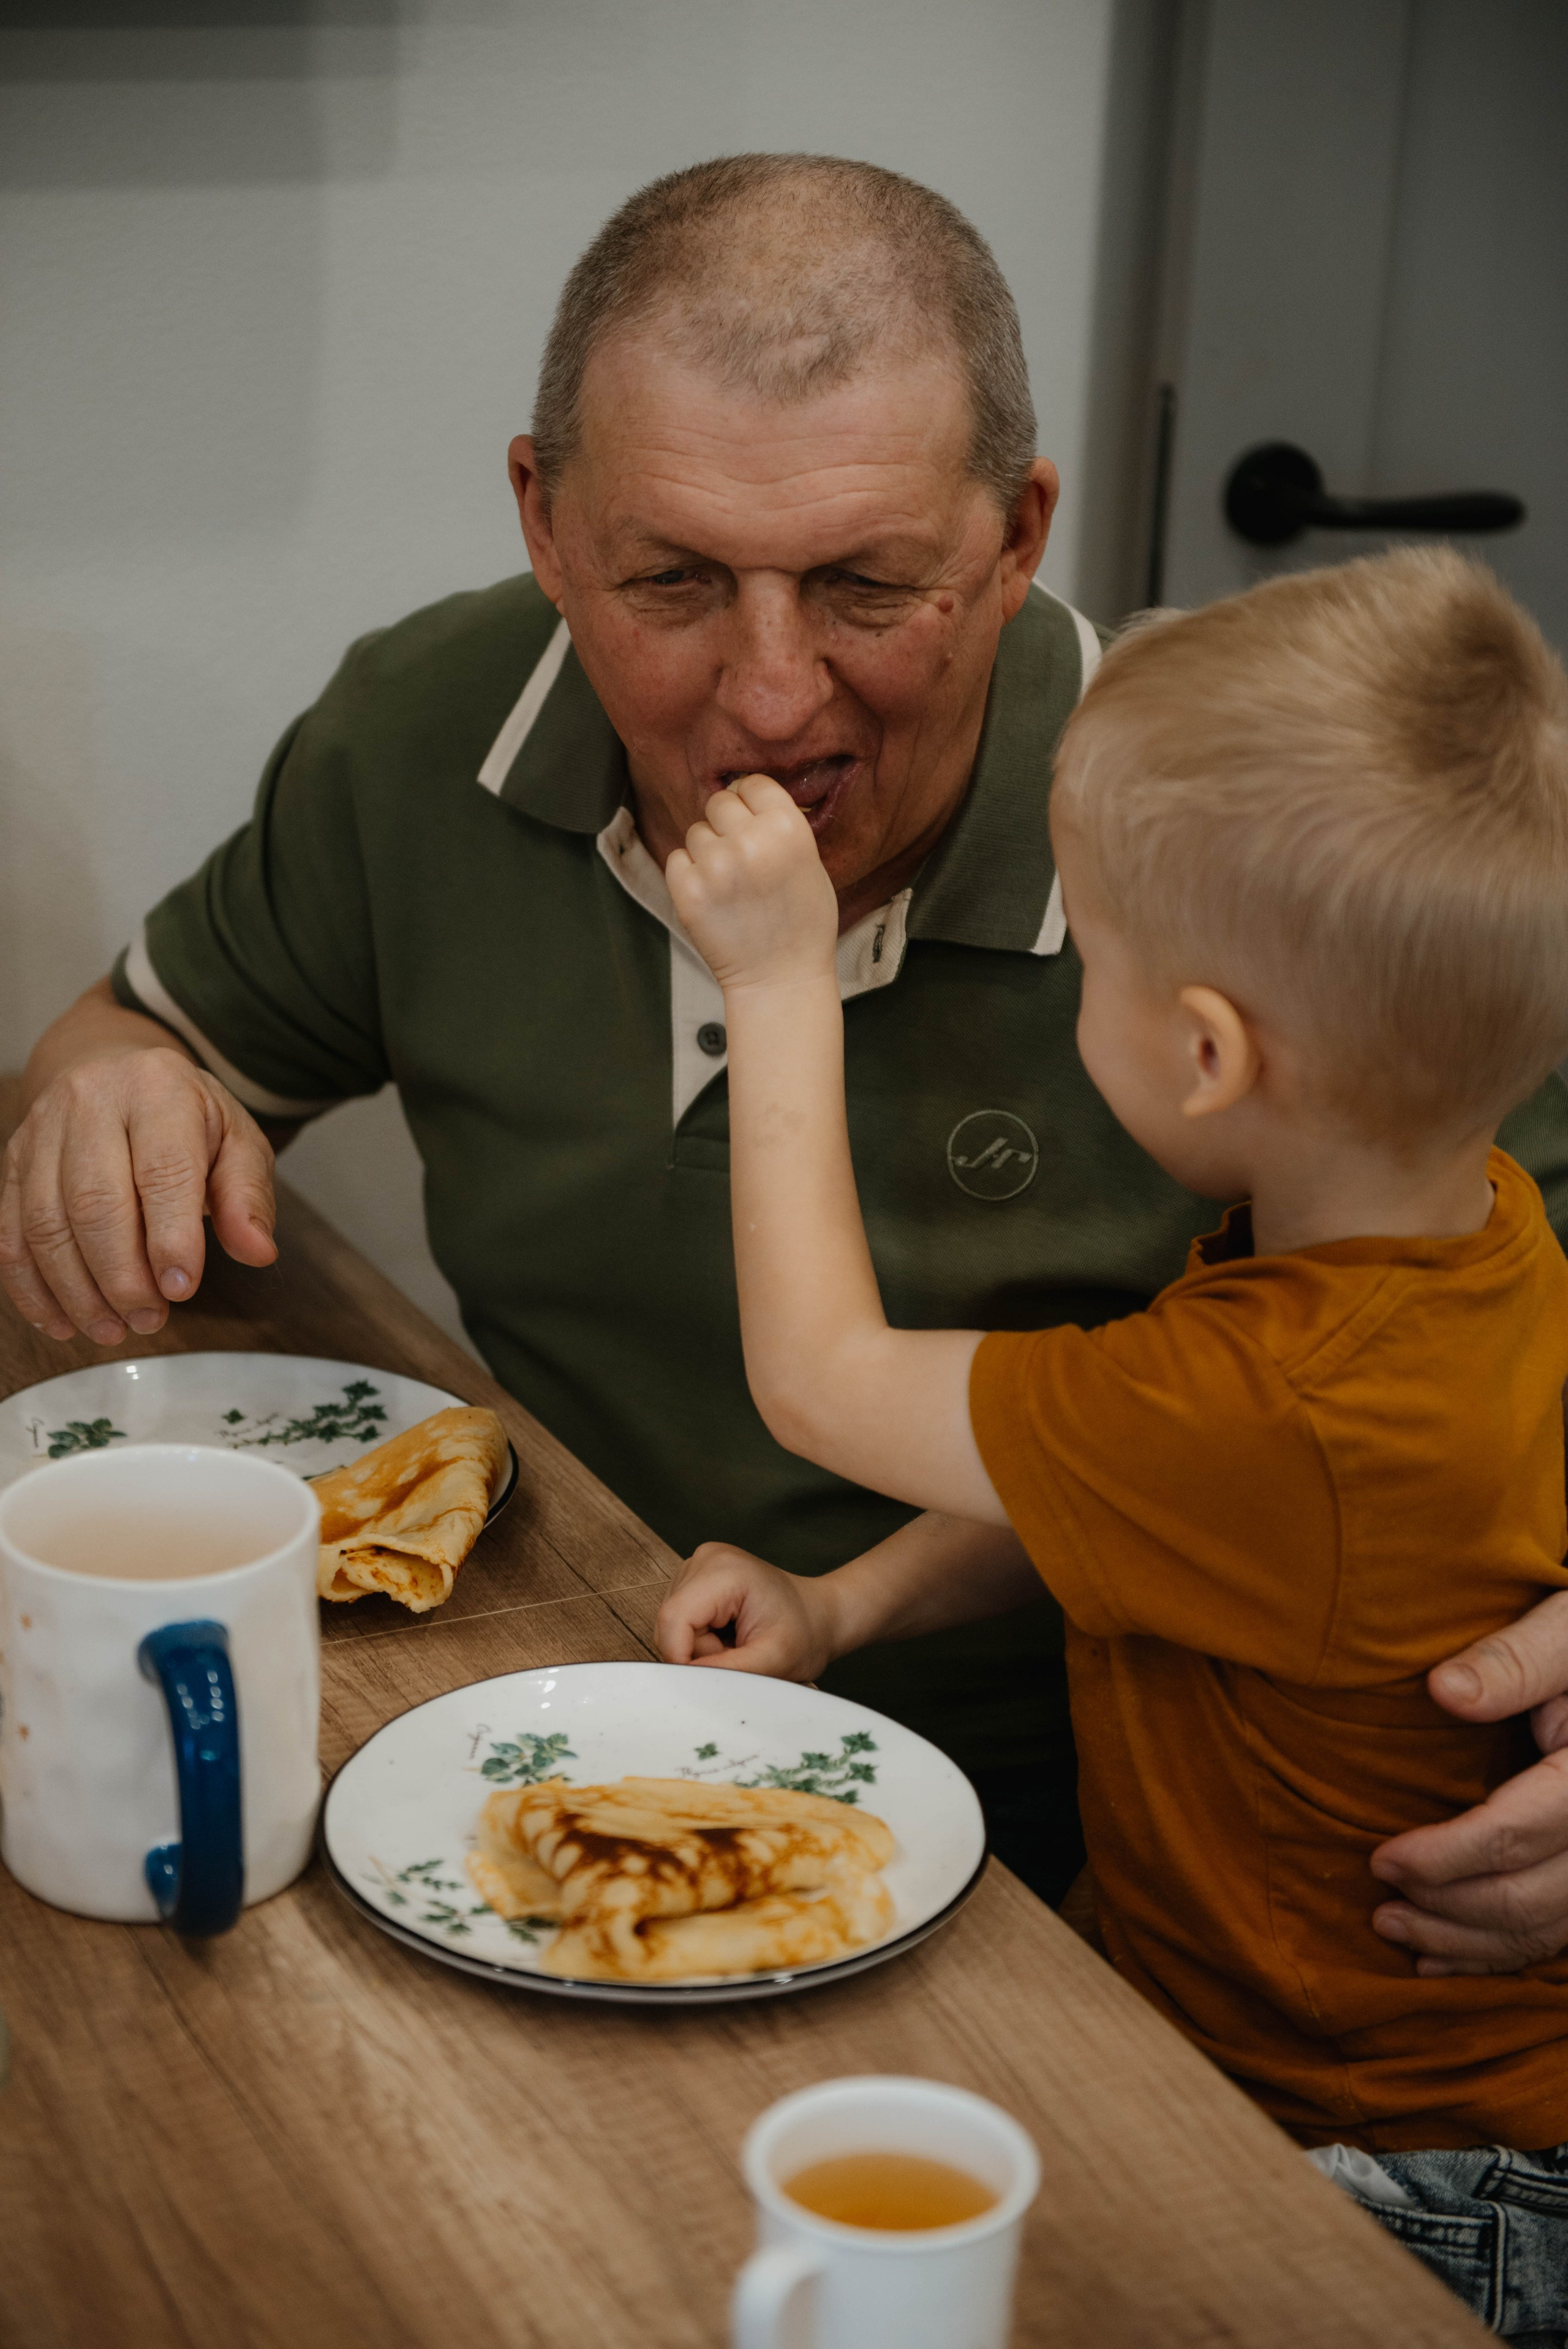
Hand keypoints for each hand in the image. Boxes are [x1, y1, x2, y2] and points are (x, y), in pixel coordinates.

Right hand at [0, 1050, 277, 1344]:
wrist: (119, 1075)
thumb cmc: (186, 1119)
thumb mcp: (237, 1143)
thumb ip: (247, 1197)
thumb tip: (258, 1251)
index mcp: (158, 1087)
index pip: (162, 1171)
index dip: (170, 1238)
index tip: (181, 1290)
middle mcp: (91, 1100)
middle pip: (94, 1202)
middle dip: (121, 1276)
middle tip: (149, 1319)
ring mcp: (41, 1130)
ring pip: (45, 1224)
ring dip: (76, 1290)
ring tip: (112, 1327)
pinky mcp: (12, 1161)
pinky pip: (10, 1233)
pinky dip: (32, 1288)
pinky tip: (63, 1320)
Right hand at [656, 1542, 840, 1680]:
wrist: (818, 1615)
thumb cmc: (805, 1633)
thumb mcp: (774, 1659)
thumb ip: (727, 1670)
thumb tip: (685, 1678)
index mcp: (724, 1569)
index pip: (673, 1619)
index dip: (682, 1658)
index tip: (711, 1678)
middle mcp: (706, 1558)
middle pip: (671, 1623)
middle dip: (699, 1653)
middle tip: (739, 1654)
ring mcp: (699, 1564)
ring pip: (673, 1625)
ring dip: (701, 1646)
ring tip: (737, 1642)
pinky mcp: (696, 1577)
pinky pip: (680, 1620)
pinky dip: (701, 1637)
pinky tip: (728, 1632)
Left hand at [665, 775, 838, 990]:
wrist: (781, 979)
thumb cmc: (803, 923)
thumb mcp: (811, 863)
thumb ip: (780, 825)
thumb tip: (746, 795)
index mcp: (787, 827)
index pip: (752, 784)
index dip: (751, 802)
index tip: (753, 823)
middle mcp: (750, 840)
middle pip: (719, 802)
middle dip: (726, 824)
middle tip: (740, 857)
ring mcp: (715, 866)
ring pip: (696, 832)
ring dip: (707, 851)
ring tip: (729, 884)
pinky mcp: (688, 891)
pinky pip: (677, 859)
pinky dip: (689, 875)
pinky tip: (712, 897)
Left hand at [1369, 1589, 1567, 1973]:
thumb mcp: (1564, 1629)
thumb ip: (1513, 1661)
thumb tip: (1445, 1690)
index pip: (1516, 1835)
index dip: (1445, 1857)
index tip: (1380, 1860)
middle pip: (1530, 1897)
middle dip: (1448, 1909)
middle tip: (1378, 1905)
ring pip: (1544, 1928)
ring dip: (1467, 1941)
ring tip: (1395, 1930)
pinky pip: (1557, 1933)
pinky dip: (1499, 1954)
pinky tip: (1443, 1958)